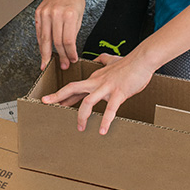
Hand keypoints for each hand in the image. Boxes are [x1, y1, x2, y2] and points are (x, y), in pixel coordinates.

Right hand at [34, 0, 85, 69]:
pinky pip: (40, 33)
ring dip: (46, 54)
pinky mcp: (38, 14)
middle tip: (62, 66)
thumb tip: (69, 51)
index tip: (72, 59)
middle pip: (56, 42)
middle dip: (59, 56)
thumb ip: (73, 33)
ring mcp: (45, 14)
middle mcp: (55, 14)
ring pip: (45, 40)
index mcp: (68, 15)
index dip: (70, 53)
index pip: (68, 41)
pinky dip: (41, 43)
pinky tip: (43, 51)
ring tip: (47, 63)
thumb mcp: (79, 16)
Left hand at [40, 53, 154, 134]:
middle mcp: (97, 82)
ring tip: (80, 128)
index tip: (51, 101)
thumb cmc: (129, 63)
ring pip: (88, 101)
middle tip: (47, 104)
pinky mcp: (119, 93)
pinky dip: (106, 120)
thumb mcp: (112, 60)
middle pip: (73, 88)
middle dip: (59, 96)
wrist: (142, 60)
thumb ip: (104, 60)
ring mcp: (107, 87)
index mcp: (95, 77)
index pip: (75, 86)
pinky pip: (110, 109)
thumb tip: (100, 58)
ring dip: (82, 116)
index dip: (62, 94)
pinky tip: (102, 131)